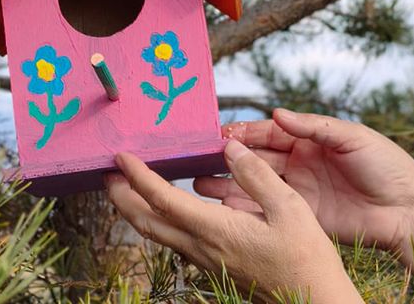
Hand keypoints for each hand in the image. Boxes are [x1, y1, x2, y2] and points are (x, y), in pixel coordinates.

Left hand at [105, 140, 362, 302]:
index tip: (121, 157)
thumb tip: (231, 148)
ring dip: (136, 210)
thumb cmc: (307, 259)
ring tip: (127, 188)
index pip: (163, 200)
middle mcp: (201, 247)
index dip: (137, 177)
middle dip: (121, 197)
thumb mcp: (290, 208)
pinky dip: (157, 220)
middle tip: (107, 173)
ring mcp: (204, 260)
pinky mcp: (212, 266)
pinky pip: (173, 240)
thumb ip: (256, 176)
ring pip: (157, 234)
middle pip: (146, 222)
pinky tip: (165, 209)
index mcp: (215, 230)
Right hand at [195, 109, 413, 268]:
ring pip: (253, 183)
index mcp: (308, 140)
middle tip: (199, 158)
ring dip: (227, 181)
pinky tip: (221, 204)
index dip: (243, 133)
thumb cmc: (386, 167)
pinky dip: (243, 207)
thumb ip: (313, 126)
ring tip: (200, 181)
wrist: (407, 212)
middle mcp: (297, 164)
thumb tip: (277, 113)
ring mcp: (296, 190)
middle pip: (254, 158)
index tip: (219, 134)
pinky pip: (266, 208)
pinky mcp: (299, 215)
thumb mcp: (352, 137)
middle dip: (227, 157)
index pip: (267, 133)